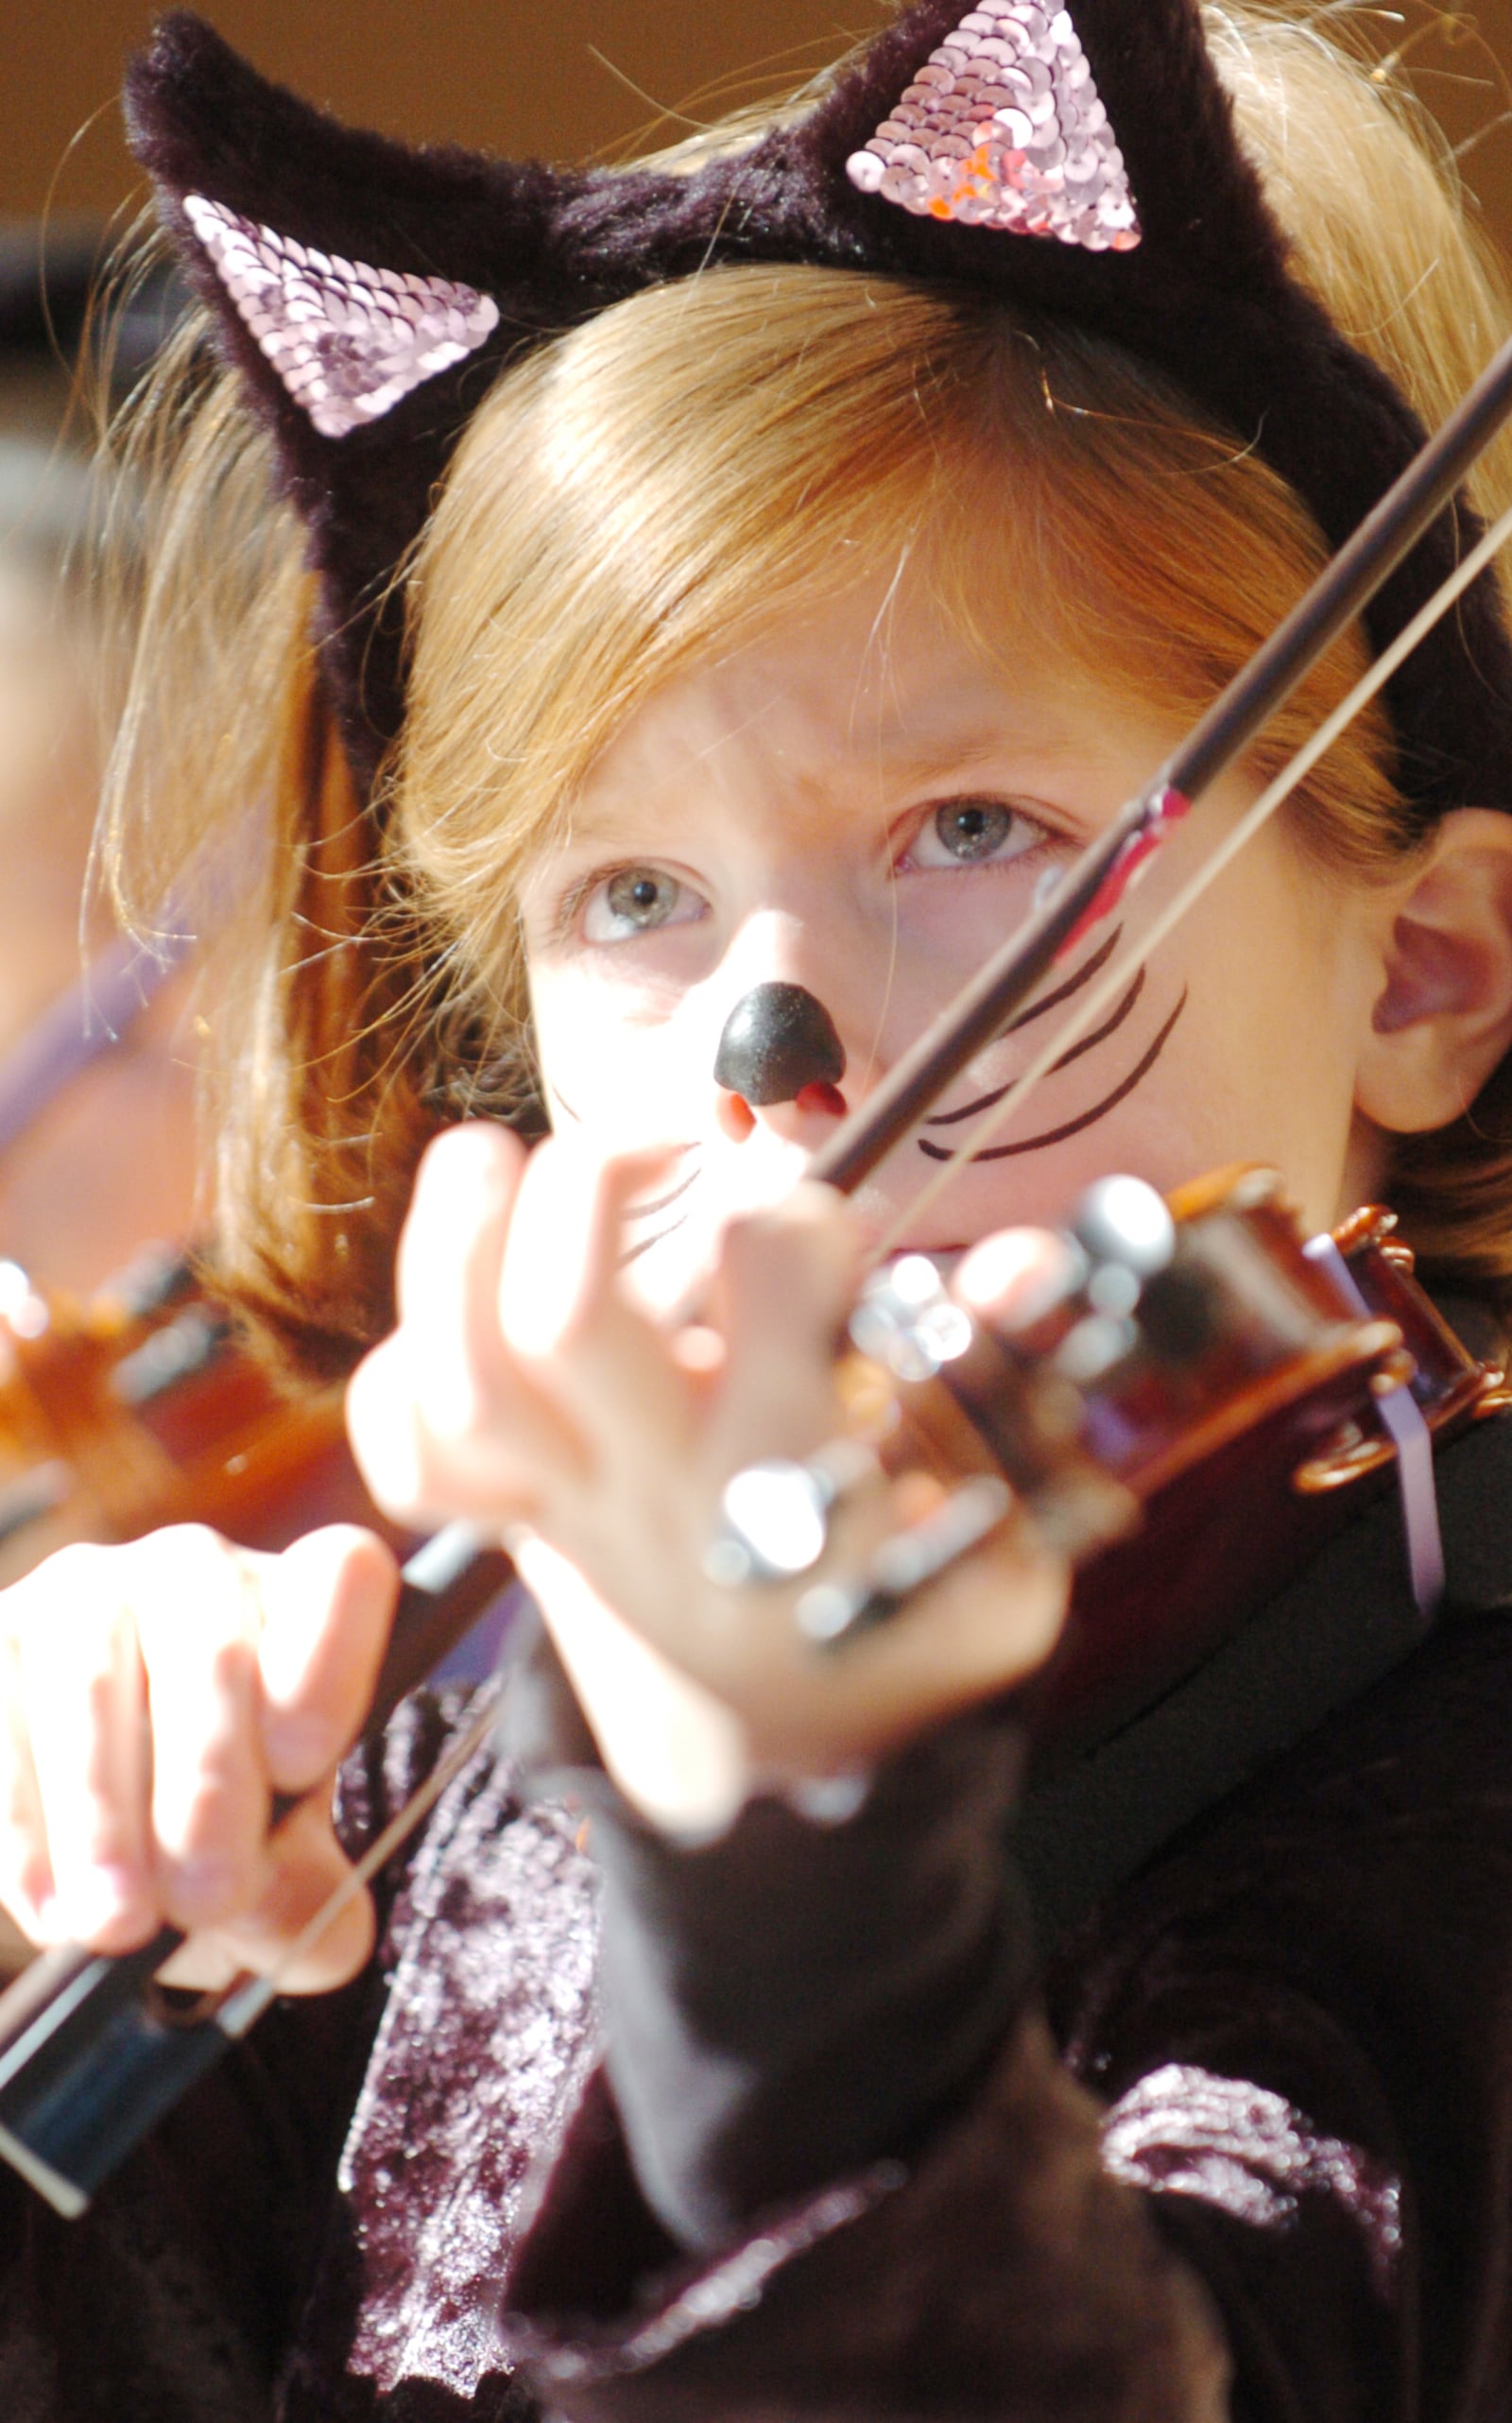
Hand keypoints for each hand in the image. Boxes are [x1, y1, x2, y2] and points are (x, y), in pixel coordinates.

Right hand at [0, 1523, 397, 1990]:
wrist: (92, 1811)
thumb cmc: (216, 1821)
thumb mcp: (277, 1860)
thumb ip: (309, 1895)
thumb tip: (330, 1935)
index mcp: (302, 1597)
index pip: (342, 1574)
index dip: (327, 1661)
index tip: (302, 1764)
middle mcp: (197, 1571)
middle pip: (212, 1650)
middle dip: (208, 1782)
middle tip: (208, 1896)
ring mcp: (84, 1593)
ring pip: (90, 1684)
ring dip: (102, 1816)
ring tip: (117, 1924)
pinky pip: (0, 1719)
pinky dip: (22, 1827)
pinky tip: (48, 1906)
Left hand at [349, 1124, 1073, 1833]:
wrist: (796, 1758)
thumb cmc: (910, 1612)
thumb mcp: (1002, 1528)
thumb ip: (1007, 1384)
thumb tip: (1021, 1264)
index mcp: (795, 1469)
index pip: (772, 1280)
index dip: (799, 1215)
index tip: (824, 1230)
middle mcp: (663, 1484)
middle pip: (566, 1315)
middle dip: (587, 1181)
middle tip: (649, 1145)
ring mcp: (575, 1509)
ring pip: (463, 1375)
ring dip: (450, 1244)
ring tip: (485, 1154)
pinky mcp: (522, 1524)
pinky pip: (419, 1462)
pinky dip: (397, 1380)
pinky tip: (454, 1308)